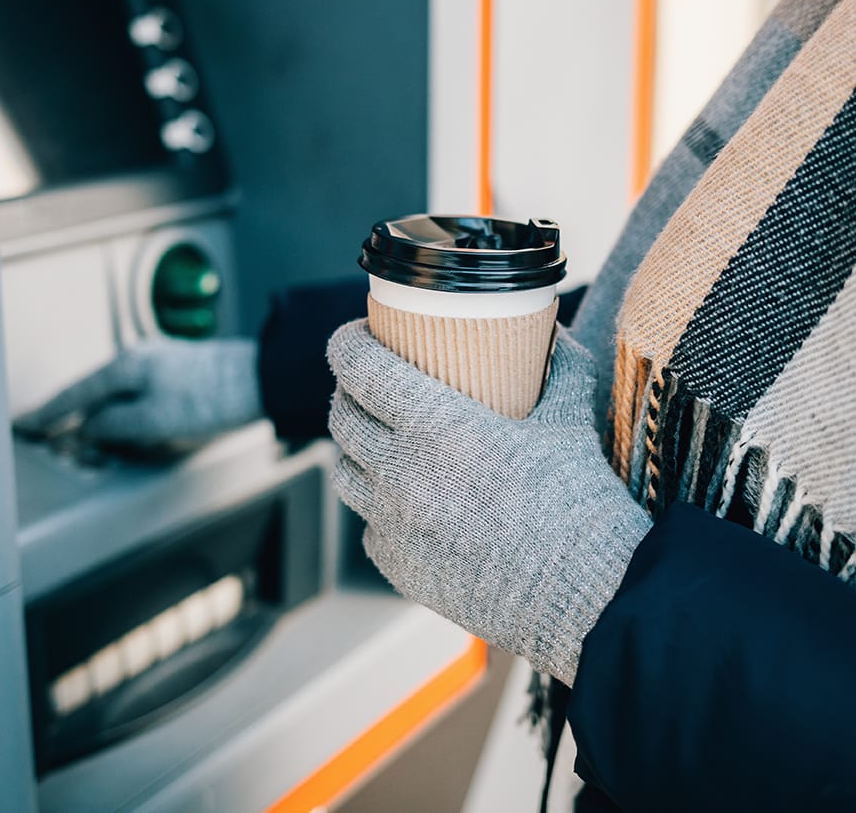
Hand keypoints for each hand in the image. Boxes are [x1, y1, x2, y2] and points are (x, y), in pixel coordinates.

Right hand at [15, 338, 261, 450]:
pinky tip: (133, 427)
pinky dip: (129, 413)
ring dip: (106, 418)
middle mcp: (140, 359)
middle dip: (76, 417)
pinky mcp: (179, 374)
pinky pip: (141, 395)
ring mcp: (160, 364)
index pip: (76, 393)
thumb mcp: (152, 420)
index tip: (28, 424)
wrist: (260, 381)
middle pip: (96, 392)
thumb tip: (89, 427)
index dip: (50, 412)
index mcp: (126, 366)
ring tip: (96, 441)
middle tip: (57, 437)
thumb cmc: (211, 397)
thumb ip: (114, 424)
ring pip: (120, 394)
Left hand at [326, 321, 649, 684]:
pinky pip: (370, 526)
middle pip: (342, 417)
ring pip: (344, 472)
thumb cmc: (579, 505)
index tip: (355, 334)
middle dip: (347, 391)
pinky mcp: (400, 567)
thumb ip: (562, 368)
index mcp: (438, 426)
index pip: (362, 369)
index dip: (347, 344)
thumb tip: (556, 332)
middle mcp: (402, 473)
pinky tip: (404, 500)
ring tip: (375, 438)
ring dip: (354, 448)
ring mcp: (395, 525)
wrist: (588, 598)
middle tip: (367, 383)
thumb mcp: (570, 422)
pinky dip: (380, 507)